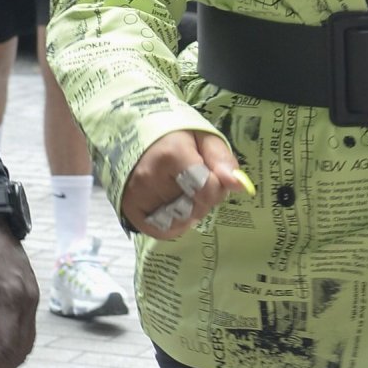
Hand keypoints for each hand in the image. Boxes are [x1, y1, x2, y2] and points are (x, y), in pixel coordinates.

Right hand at [121, 130, 251, 239]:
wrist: (133, 136)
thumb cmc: (173, 136)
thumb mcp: (203, 137)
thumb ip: (222, 160)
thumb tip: (239, 184)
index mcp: (171, 155)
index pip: (208, 189)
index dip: (216, 186)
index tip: (211, 174)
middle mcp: (150, 178)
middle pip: (195, 207)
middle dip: (203, 199)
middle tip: (193, 181)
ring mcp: (136, 196)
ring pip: (179, 221)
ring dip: (188, 212)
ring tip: (181, 192)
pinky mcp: (129, 210)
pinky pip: (160, 231)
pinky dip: (173, 224)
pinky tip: (172, 206)